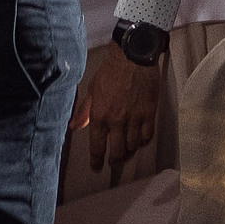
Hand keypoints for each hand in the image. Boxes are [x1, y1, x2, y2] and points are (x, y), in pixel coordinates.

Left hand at [70, 50, 161, 170]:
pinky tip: (140, 139)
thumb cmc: (110, 71)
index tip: (96, 167)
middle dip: (114, 160)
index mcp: (100, 115)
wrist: (132, 56)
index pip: (97, 146)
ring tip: (127, 150)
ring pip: (133, 146)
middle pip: (117, 151)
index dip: (96, 160)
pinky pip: (148, 135)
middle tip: (114, 161)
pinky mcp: (149, 113)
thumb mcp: (92, 89)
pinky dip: (144, 141)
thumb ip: (84, 111)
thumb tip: (74, 127)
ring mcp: (135, 118)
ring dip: (129, 151)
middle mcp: (117, 121)